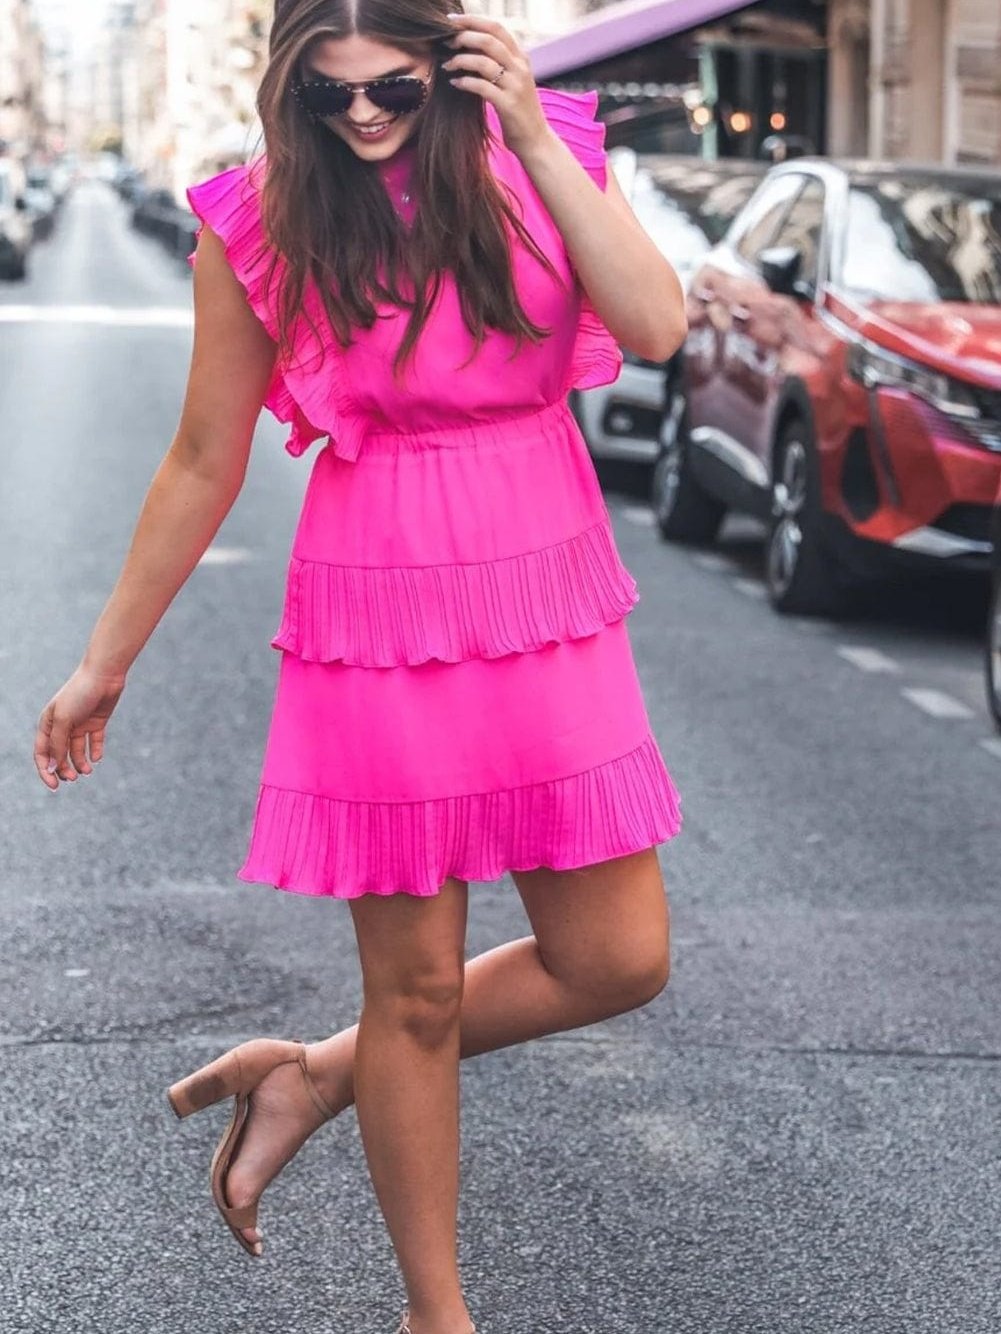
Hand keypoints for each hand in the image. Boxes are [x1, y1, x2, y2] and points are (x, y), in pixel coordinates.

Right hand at [34, 665, 126, 789]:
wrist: (104, 675)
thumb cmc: (79, 694)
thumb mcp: (64, 720)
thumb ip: (57, 745)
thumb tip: (51, 768)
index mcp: (48, 724)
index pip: (42, 753)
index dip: (46, 771)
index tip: (55, 786)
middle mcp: (62, 726)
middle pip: (59, 755)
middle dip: (65, 769)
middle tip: (75, 778)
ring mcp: (80, 724)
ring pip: (76, 751)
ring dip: (80, 763)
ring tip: (87, 771)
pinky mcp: (96, 723)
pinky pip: (94, 742)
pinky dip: (94, 752)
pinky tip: (97, 758)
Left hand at [441, 12, 552, 159]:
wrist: (535, 140)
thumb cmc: (519, 111)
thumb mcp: (514, 80)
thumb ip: (499, 63)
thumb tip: (471, 47)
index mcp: (521, 58)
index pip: (496, 28)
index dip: (473, 21)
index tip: (452, 21)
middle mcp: (520, 67)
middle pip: (489, 40)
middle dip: (463, 37)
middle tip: (445, 42)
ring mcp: (515, 86)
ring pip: (483, 62)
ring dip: (460, 60)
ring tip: (447, 65)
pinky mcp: (508, 104)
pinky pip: (481, 87)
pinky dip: (464, 82)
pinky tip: (454, 83)